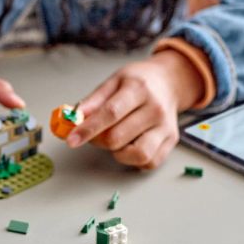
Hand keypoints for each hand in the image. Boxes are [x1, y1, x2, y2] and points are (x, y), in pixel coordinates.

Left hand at [65, 50, 204, 168]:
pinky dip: (134, 160)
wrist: (168, 82)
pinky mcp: (171, 141)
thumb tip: (75, 118)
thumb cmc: (138, 81)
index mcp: (138, 89)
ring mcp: (165, 127)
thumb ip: (93, 101)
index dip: (88, 129)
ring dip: (118, 153)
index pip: (110, 113)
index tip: (72, 139)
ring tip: (114, 139)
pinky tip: (128, 146)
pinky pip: (150, 162)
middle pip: (118, 137)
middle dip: (97, 140)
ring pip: (138, 155)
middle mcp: (155, 109)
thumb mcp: (113, 81)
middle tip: (93, 133)